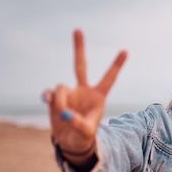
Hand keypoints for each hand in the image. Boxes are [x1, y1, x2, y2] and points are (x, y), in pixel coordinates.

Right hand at [42, 29, 126, 157]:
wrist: (71, 141)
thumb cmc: (84, 137)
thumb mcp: (86, 133)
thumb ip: (77, 123)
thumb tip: (64, 113)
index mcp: (98, 96)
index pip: (109, 78)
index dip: (116, 65)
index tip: (125, 50)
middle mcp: (83, 90)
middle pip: (80, 65)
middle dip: (79, 48)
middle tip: (77, 29)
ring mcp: (69, 92)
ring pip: (61, 87)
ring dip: (60, 101)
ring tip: (64, 116)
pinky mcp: (55, 98)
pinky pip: (49, 93)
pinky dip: (47, 97)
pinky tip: (46, 101)